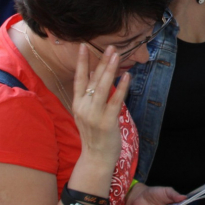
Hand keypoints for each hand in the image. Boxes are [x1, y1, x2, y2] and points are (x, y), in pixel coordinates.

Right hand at [72, 45, 128, 167]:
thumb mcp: (86, 114)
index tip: (82, 46)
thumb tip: (95, 77)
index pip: (78, 79)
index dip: (81, 62)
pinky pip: (115, 101)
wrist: (95, 158)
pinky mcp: (107, 122)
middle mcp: (83, 107)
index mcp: (77, 104)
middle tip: (110, 46)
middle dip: (101, 62)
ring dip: (110, 70)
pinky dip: (121, 88)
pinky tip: (127, 76)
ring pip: (102, 87)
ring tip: (117, 55)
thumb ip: (89, 97)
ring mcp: (94, 115)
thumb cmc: (94, 135)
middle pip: (92, 80)